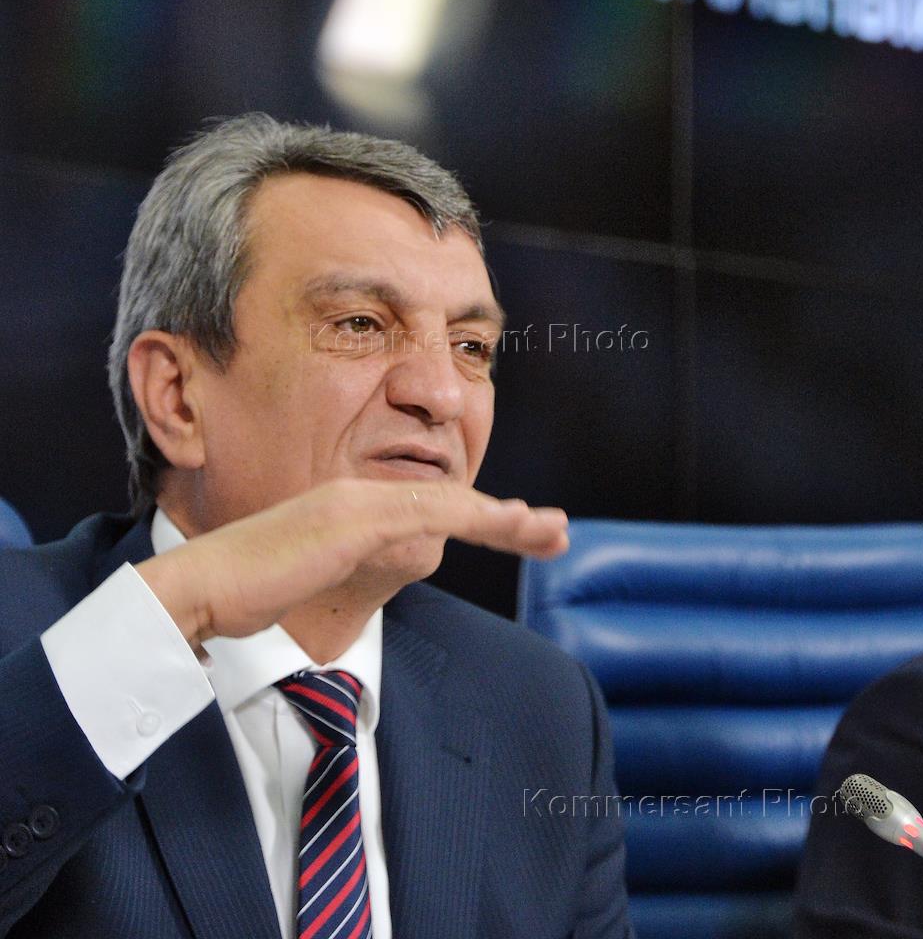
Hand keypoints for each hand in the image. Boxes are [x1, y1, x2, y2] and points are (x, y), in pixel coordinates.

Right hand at [135, 478, 566, 646]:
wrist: (198, 588)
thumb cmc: (245, 591)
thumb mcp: (308, 579)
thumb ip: (344, 568)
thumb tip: (370, 576)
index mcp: (350, 511)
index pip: (428, 510)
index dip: (478, 519)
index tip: (519, 531)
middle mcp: (359, 498)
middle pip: (450, 502)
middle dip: (508, 518)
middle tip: (557, 530)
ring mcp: (356, 505)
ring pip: (449, 504)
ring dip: (507, 520)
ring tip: (553, 532)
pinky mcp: (351, 521)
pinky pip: (427, 514)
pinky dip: (475, 518)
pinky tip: (511, 525)